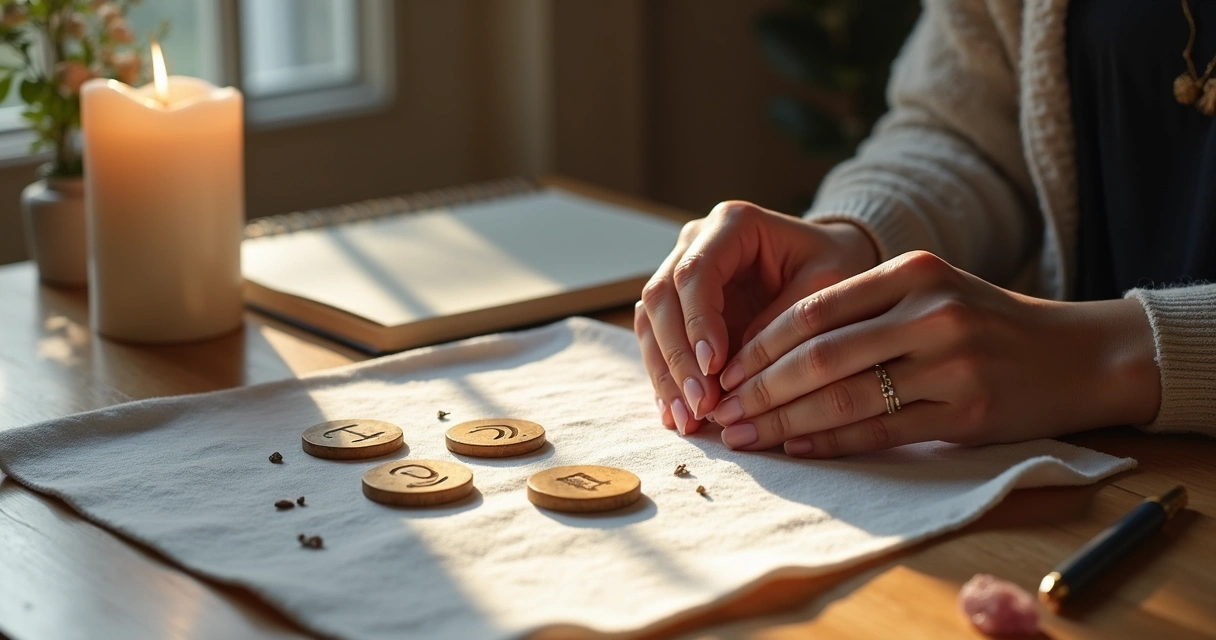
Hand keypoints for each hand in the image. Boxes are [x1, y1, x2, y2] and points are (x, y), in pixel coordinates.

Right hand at [634, 201, 877, 434]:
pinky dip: (667, 379)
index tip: (713, 367)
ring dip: (665, 373)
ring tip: (687, 421)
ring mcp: (680, 271)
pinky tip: (677, 414)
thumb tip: (735, 368)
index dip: (697, 321)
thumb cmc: (833, 265)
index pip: (695, 272)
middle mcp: (695, 242)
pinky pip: (658, 341)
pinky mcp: (679, 305)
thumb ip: (785, 318)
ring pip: (651, 322)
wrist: (828, 261)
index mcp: (732, 223)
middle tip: (700, 406)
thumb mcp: (827, 284)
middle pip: (662, 297)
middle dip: (677, 357)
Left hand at [710, 251, 1161, 456]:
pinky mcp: (966, 414)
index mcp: (912, 272)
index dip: (760, 344)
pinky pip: (881, 431)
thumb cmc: (983, 322)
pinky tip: (795, 447)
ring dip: (784, 422)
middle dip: (760, 388)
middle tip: (720, 411)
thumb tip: (768, 351)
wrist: (1076, 355)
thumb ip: (860, 309)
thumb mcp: (927, 292)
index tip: (724, 370)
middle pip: (821, 357)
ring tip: (744, 436)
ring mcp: (952, 365)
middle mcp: (931, 312)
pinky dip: (830, 442)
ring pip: (845, 398)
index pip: (814, 310)